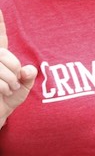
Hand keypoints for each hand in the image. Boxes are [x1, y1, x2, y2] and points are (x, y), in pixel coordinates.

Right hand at [0, 10, 37, 126]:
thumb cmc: (7, 101)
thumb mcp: (23, 88)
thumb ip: (28, 77)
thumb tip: (30, 69)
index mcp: (0, 57)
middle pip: (3, 54)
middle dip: (13, 68)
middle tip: (15, 83)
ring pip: (0, 66)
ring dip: (9, 80)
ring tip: (8, 89)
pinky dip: (3, 87)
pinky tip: (2, 93)